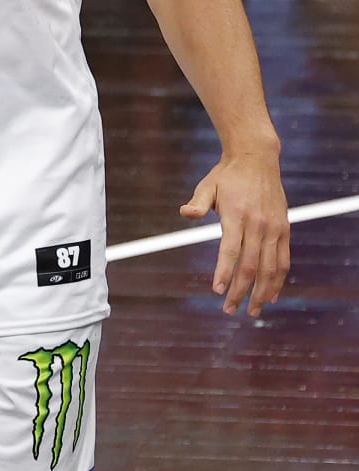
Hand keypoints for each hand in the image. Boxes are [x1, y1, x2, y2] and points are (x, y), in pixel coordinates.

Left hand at [180, 150, 289, 315]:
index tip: (217, 290)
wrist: (257, 159)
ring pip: (270, 268)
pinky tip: (270, 295)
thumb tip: (185, 213)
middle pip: (250, 266)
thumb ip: (197, 202)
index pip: (230, 251)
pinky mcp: (284, 230)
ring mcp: (274, 229)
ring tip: (252, 311)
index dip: (224, 272)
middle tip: (230, 310)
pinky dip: (278, 280)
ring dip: (261, 292)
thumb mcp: (207, 184)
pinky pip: (284, 260)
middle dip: (241, 291)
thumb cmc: (227, 175)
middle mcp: (258, 225)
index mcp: (236, 216)